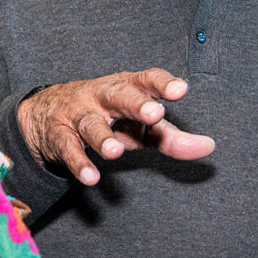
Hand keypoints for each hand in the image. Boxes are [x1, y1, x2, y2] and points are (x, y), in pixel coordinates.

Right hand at [17, 68, 214, 184]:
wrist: (47, 114)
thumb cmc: (108, 117)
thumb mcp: (139, 125)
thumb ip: (171, 137)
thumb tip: (209, 147)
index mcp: (126, 87)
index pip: (146, 80)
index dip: (163, 84)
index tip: (181, 90)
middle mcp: (102, 96)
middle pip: (119, 95)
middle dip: (136, 103)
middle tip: (155, 114)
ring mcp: (79, 114)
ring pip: (91, 124)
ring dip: (104, 138)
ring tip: (117, 153)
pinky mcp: (60, 136)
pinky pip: (69, 149)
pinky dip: (79, 163)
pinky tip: (91, 178)